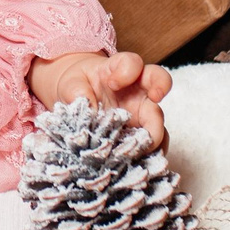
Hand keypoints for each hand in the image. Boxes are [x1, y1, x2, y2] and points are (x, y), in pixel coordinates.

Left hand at [29, 50, 174, 148]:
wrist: (76, 96)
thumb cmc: (77, 84)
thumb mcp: (70, 84)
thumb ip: (76, 93)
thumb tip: (87, 112)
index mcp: (119, 70)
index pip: (132, 63)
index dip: (127, 71)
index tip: (112, 82)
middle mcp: (138, 88)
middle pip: (160, 83)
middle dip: (159, 92)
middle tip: (151, 108)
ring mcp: (142, 112)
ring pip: (160, 121)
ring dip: (154, 137)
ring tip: (141, 152)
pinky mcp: (141, 134)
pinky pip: (153, 145)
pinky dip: (148, 156)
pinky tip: (136, 166)